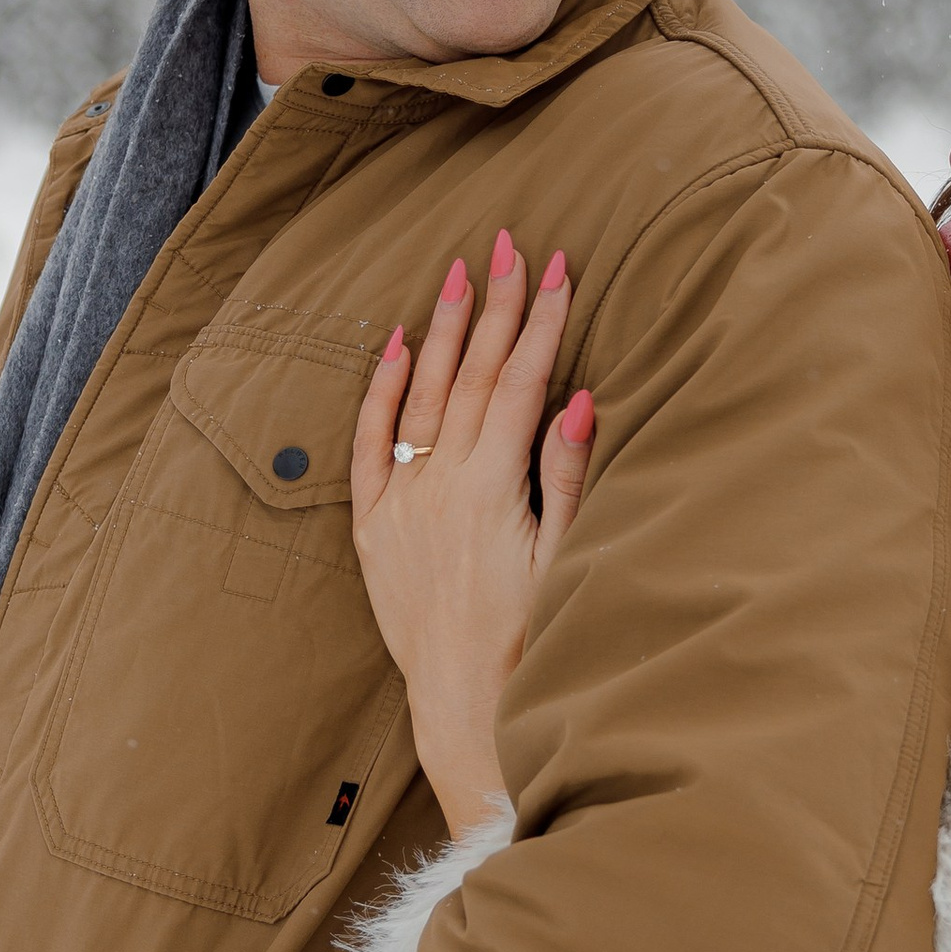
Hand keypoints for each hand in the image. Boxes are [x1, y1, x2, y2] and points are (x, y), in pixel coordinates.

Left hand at [351, 230, 595, 837]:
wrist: (467, 708)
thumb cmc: (533, 642)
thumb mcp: (569, 559)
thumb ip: (569, 474)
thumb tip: (580, 396)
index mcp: (494, 489)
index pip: (521, 381)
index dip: (543, 319)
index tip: (560, 266)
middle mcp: (439, 487)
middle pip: (472, 375)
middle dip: (496, 304)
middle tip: (511, 243)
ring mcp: (400, 506)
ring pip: (421, 397)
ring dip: (444, 331)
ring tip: (460, 273)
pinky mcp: (374, 532)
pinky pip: (370, 446)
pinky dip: (381, 393)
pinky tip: (398, 346)